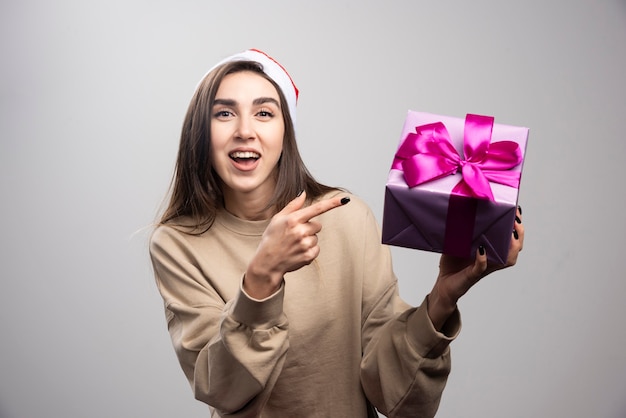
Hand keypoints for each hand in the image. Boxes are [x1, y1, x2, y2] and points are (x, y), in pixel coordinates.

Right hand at [244, 191, 349, 298]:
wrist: (267, 262)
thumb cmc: (271, 238)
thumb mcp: (277, 219)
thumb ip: (293, 206)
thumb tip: (303, 193)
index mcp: (292, 219)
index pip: (317, 209)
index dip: (332, 203)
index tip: (345, 199)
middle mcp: (300, 231)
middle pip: (318, 225)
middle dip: (309, 228)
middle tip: (295, 234)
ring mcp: (305, 244)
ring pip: (316, 237)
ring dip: (308, 239)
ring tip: (294, 244)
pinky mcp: (308, 255)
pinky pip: (317, 248)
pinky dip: (309, 250)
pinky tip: (297, 252)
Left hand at [428, 206, 523, 329]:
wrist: (443, 284)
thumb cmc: (452, 264)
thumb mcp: (458, 243)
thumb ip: (463, 231)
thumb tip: (462, 209)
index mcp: (491, 252)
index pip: (511, 240)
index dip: (518, 228)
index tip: (517, 212)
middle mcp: (491, 260)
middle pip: (515, 249)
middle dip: (519, 234)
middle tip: (516, 221)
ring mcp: (483, 268)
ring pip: (506, 260)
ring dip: (510, 246)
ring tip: (510, 233)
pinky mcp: (471, 275)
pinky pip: (480, 268)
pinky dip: (482, 259)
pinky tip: (482, 249)